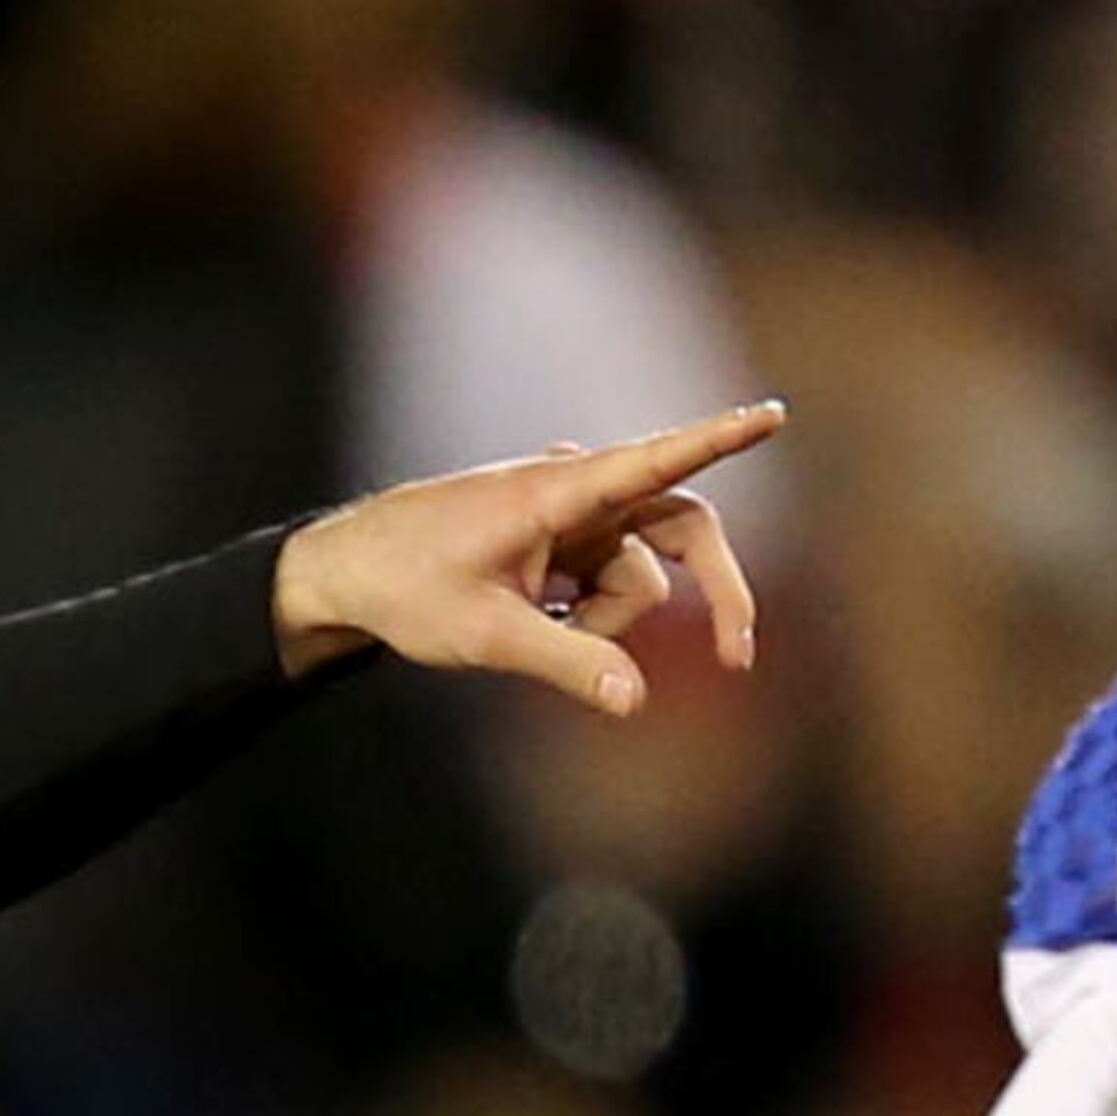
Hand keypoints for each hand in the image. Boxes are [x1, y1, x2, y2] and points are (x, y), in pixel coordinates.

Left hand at [269, 401, 784, 713]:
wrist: (345, 572)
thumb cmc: (404, 590)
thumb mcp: (484, 636)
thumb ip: (565, 664)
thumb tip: (635, 701)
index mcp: (556, 492)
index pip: (655, 462)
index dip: (718, 440)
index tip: (771, 415)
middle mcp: (576, 489)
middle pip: (681, 529)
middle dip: (709, 591)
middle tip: (736, 658)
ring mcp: (572, 512)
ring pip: (636, 574)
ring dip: (605, 619)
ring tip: (534, 632)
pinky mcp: (563, 536)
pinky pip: (606, 579)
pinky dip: (584, 613)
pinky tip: (533, 619)